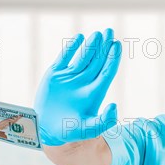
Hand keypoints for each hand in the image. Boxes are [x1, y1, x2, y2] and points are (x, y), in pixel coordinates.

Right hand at [34, 28, 121, 145]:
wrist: (47, 131)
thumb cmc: (70, 132)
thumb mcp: (89, 130)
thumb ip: (104, 121)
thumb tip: (115, 106)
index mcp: (94, 93)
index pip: (106, 72)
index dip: (112, 58)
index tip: (117, 45)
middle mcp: (84, 83)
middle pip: (97, 61)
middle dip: (104, 46)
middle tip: (110, 32)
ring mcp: (69, 78)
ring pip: (83, 57)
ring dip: (91, 46)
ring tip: (98, 34)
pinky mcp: (55, 75)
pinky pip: (64, 58)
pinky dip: (70, 48)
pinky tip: (79, 38)